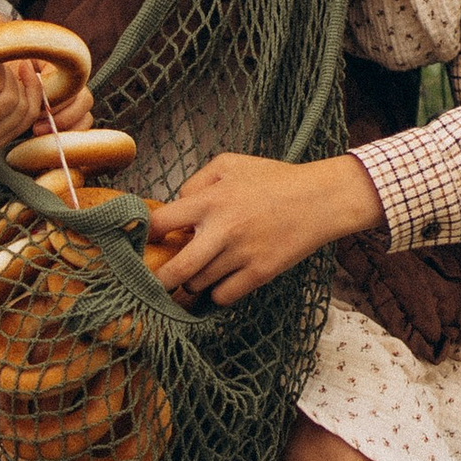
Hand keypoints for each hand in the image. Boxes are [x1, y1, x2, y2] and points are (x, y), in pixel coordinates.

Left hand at [146, 152, 385, 306]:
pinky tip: (221, 282)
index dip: (144, 237)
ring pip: (198, 285)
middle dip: (158, 281)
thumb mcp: (230, 163)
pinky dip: (217, 294)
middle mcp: (221, 230)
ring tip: (199, 273)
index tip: (140, 244)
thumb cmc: (274, 179)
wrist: (320, 199)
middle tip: (154, 283)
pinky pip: (223, 297)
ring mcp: (241, 255)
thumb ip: (195, 181)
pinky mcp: (260, 273)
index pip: (159, 224)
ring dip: (192, 283)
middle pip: (175, 270)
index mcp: (209, 201)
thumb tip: (175, 206)